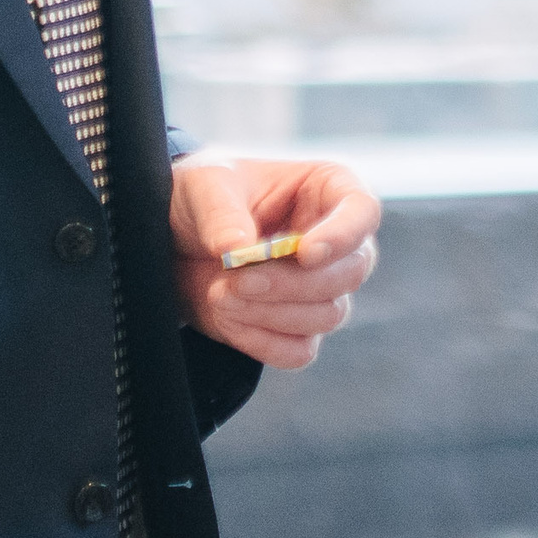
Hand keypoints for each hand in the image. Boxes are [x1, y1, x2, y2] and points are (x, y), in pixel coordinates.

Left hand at [170, 148, 380, 368]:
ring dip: (271, 311)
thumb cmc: (203, 196)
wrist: (174, 242)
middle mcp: (335, 242)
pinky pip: (299, 350)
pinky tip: (226, 318)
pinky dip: (261, 340)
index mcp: (328, 189)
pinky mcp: (296, 328)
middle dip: (293, 282)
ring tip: (218, 294)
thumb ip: (221, 214)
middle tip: (238, 278)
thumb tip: (239, 249)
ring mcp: (320, 289)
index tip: (305, 252)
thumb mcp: (203, 187)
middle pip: (350, 272)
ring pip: (328, 315)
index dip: (343, 235)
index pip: (362, 211)